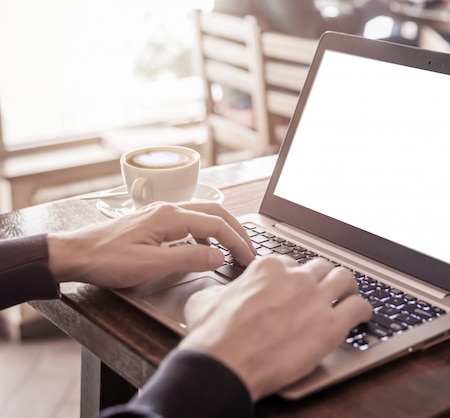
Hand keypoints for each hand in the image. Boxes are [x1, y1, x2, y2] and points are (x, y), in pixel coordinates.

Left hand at [47, 202, 255, 287]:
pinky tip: (204, 249)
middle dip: (236, 230)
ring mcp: (161, 214)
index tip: (249, 258)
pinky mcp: (155, 222)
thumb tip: (218, 256)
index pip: (216, 225)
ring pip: (203, 215)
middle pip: (215, 213)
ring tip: (233, 249)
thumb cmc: (107, 259)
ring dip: (222, 230)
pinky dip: (206, 234)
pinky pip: (190, 222)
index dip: (237, 242)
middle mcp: (169, 209)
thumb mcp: (150, 264)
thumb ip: (188, 259)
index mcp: (170, 216)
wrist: (75, 253)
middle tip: (250, 250)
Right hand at [179, 255, 372, 400]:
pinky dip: (363, 310)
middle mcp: (296, 278)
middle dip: (321, 279)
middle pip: (320, 267)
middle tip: (321, 292)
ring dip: (347, 288)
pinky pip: (360, 307)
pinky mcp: (331, 325)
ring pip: (345, 279)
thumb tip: (219, 293)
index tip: (295, 288)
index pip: (291, 263)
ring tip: (347, 297)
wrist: (225, 363)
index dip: (293, 277)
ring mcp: (316, 299)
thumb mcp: (206, 300)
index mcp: (268, 268)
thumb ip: (221, 291)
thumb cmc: (214, 336)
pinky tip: (361, 316)